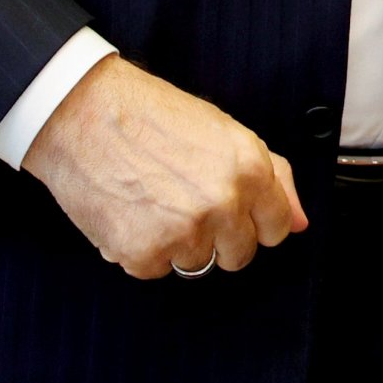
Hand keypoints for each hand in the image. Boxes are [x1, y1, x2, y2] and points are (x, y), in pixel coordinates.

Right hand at [20, 54, 306, 278]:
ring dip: (176, 243)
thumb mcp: (225, 131)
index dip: (253, 220)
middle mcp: (224, 203)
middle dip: (217, 236)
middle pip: (239, 255)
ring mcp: (184, 231)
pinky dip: (140, 250)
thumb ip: (273, 177)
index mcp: (250, 169)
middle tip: (184, 201)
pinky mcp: (143, 254)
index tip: (232, 209)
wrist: (83, 112)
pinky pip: (155, 270)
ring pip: (195, 264)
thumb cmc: (150, 115)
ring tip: (153, 200)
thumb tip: (299, 222)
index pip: (278, 228)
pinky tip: (130, 212)